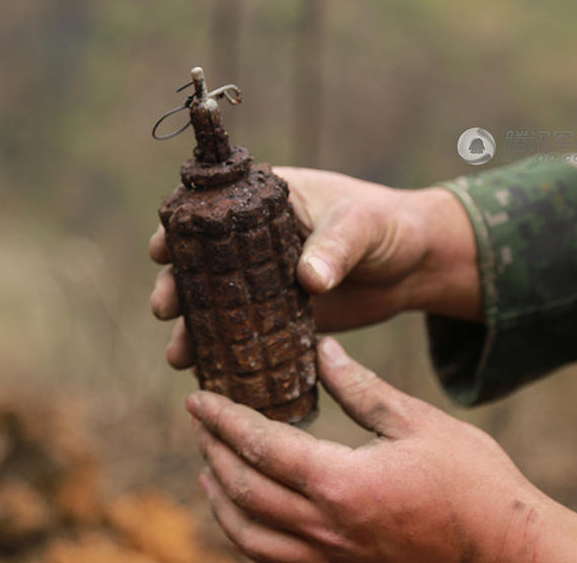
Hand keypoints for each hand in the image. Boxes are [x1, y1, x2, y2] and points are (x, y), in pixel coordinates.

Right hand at [149, 167, 480, 368]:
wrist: (415, 265)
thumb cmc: (387, 227)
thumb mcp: (362, 226)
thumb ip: (334, 247)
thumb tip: (308, 279)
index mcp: (264, 203)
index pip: (210, 212)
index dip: (178, 229)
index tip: (160, 249)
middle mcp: (252, 243)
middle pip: (199, 263)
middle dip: (175, 285)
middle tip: (165, 306)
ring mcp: (261, 283)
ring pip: (213, 305)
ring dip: (191, 328)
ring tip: (178, 354)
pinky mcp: (276, 318)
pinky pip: (242, 336)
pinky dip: (223, 353)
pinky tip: (208, 374)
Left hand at [187, 337, 576, 562]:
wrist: (512, 555)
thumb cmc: (477, 487)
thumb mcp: (421, 424)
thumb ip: (362, 390)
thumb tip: (321, 350)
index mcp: (341, 484)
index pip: (260, 446)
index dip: (223, 420)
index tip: (198, 398)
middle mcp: (327, 529)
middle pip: (243, 491)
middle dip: (213, 452)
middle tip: (201, 423)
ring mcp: (332, 560)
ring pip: (250, 536)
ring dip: (221, 499)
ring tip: (209, 469)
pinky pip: (274, 562)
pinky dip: (247, 537)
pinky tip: (246, 518)